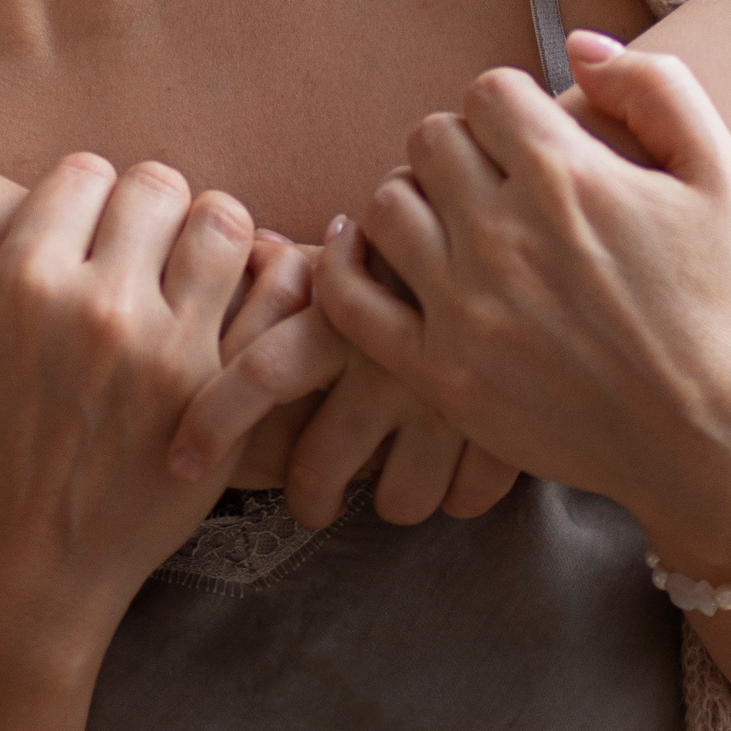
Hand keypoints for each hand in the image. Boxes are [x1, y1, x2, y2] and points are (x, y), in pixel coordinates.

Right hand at [0, 142, 256, 628]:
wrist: (20, 569)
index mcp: (26, 281)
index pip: (86, 170)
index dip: (81, 194)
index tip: (77, 235)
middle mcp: (103, 306)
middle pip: (157, 184)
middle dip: (145, 206)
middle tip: (134, 249)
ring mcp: (172, 351)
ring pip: (223, 222)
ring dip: (205, 235)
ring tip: (185, 270)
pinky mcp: (223, 396)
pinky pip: (274, 297)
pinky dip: (268, 283)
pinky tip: (238, 302)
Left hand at [172, 228, 520, 528]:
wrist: (549, 230)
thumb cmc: (438, 229)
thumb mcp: (369, 232)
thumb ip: (309, 254)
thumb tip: (253, 251)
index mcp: (342, 311)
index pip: (259, 374)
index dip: (213, 424)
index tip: (181, 464)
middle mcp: (386, 362)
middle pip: (320, 464)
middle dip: (307, 495)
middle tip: (311, 501)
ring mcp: (446, 404)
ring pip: (399, 499)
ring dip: (391, 500)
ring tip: (390, 486)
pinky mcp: (506, 431)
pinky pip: (468, 497)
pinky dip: (458, 495)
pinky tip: (455, 472)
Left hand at [315, 35, 730, 565]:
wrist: (716, 441)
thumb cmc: (724, 302)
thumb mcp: (722, 174)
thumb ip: (657, 87)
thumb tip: (579, 44)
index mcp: (568, 178)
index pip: (487, 92)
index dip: (510, 106)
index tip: (532, 141)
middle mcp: (505, 235)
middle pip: (431, 138)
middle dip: (463, 146)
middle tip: (494, 180)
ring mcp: (466, 307)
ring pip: (386, 203)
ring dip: (415, 197)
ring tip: (450, 217)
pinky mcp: (440, 373)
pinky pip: (351, 299)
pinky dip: (346, 263)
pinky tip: (367, 246)